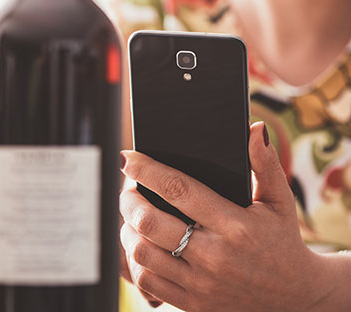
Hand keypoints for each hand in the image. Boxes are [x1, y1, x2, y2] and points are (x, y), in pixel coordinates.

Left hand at [119, 122, 333, 311]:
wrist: (295, 299)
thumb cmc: (283, 242)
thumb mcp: (279, 201)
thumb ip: (265, 163)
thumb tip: (254, 129)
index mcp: (235, 224)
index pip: (179, 189)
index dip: (147, 170)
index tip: (127, 159)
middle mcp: (214, 255)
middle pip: (151, 222)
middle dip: (129, 200)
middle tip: (128, 190)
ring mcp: (201, 284)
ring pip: (143, 252)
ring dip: (128, 229)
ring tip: (132, 217)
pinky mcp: (194, 304)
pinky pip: (148, 281)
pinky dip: (135, 260)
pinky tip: (141, 245)